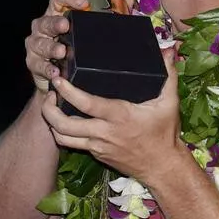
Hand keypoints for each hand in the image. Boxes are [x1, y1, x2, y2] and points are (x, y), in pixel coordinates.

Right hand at [24, 0, 88, 91]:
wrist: (63, 75)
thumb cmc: (78, 46)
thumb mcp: (95, 29)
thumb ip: (113, 12)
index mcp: (58, 13)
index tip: (83, 2)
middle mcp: (44, 26)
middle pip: (46, 20)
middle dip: (55, 23)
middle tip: (66, 25)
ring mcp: (37, 44)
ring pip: (39, 43)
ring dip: (51, 47)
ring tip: (62, 51)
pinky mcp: (34, 63)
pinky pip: (38, 65)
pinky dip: (47, 68)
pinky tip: (56, 72)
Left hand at [42, 47, 183, 184]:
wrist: (162, 167)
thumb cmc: (165, 133)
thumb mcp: (170, 103)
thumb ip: (169, 75)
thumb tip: (169, 51)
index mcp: (120, 116)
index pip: (86, 104)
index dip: (68, 92)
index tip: (58, 80)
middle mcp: (104, 132)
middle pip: (64, 124)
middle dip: (49, 109)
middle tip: (49, 92)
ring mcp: (98, 146)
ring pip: (63, 138)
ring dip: (52, 122)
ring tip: (51, 106)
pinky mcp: (97, 154)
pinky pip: (73, 144)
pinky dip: (63, 132)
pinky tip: (64, 120)